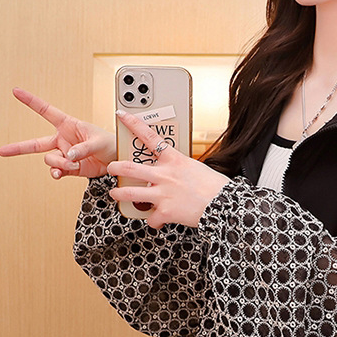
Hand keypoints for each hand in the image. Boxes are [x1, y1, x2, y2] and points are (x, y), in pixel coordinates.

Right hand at [0, 88, 115, 178]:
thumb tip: (70, 155)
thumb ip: (84, 148)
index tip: (16, 91)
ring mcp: (64, 154)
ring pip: (49, 159)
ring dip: (58, 163)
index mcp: (68, 125)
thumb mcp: (99, 142)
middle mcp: (62, 140)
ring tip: (73, 163)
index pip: (46, 111)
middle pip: (34, 143)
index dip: (31, 101)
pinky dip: (57, 173)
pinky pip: (57, 171)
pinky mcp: (70, 168)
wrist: (118, 160)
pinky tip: (60, 173)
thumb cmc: (111, 143)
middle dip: (17, 148)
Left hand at [108, 109, 230, 229]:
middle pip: (130, 168)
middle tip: (111, 168)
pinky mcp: (165, 211)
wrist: (224, 204)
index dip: (133, 124)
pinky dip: (153, 221)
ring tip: (115, 194)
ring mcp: (162, 193)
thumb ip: (178, 169)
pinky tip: (157, 221)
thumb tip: (170, 175)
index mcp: (174, 160)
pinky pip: (151, 218)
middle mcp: (164, 175)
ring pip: (129, 193)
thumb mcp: (195, 168)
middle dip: (116, 168)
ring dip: (119, 194)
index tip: (122, 115)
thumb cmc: (215, 187)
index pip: (150, 137)